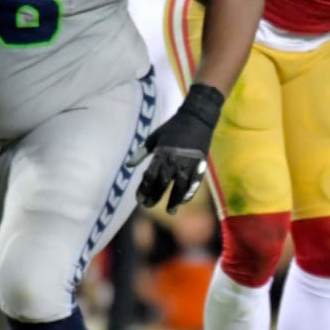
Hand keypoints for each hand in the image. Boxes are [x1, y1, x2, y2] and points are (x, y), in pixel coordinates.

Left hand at [128, 83, 222, 213]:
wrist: (197, 118)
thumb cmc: (173, 127)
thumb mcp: (154, 137)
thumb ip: (141, 152)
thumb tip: (129, 166)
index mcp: (162, 153)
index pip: (150, 176)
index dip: (144, 189)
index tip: (139, 199)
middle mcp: (175, 160)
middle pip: (163, 183)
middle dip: (155, 196)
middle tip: (149, 205)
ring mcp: (189, 163)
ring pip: (180, 186)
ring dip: (174, 200)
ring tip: (170, 210)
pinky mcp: (200, 164)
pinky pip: (195, 182)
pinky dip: (190, 192)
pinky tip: (184, 201)